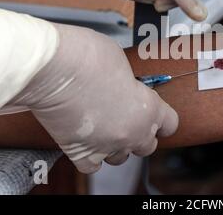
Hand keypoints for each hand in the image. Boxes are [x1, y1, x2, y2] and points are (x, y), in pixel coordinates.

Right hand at [5, 23, 178, 173]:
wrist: (52, 67)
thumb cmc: (87, 57)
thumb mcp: (123, 64)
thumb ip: (131, 85)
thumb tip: (127, 89)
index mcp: (149, 108)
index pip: (170, 124)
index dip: (163, 119)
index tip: (156, 116)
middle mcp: (132, 132)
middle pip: (147, 146)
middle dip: (140, 133)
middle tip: (128, 118)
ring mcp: (107, 145)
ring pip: (120, 157)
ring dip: (116, 144)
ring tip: (104, 126)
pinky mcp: (80, 152)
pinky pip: (92, 166)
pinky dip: (91, 156)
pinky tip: (87, 140)